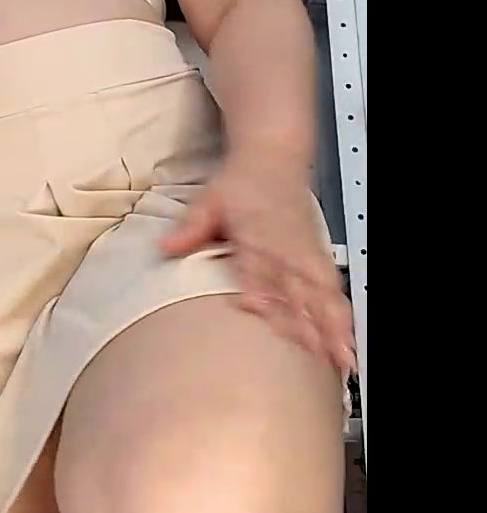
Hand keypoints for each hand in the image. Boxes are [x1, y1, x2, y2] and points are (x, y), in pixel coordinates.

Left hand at [160, 150, 355, 372]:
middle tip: (314, 356)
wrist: (273, 155)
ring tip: (341, 358)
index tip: (258, 315)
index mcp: (255, 235)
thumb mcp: (209, 200)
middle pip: (295, 289)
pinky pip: (332, 285)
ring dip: (331, 324)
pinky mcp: (316, 253)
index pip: (256, 270)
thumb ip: (190, 228)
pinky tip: (347, 336)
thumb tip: (165, 247)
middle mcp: (283, 247)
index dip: (257, 292)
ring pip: (320, 292)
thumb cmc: (241, 181)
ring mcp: (303, 251)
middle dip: (306, 323)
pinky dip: (341, 311)